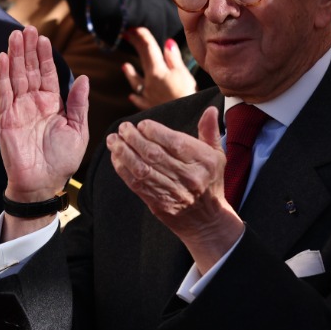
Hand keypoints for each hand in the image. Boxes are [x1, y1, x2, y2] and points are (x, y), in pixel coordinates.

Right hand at [0, 27, 89, 237]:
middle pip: (31, 69)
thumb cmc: (61, 161)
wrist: (42, 184)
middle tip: (27, 28)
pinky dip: (2, 75)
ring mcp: (18, 108)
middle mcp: (34, 102)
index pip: (48, 73)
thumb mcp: (78, 130)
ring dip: (15, 55)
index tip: (43, 37)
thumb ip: (79, 104)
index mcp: (53, 104)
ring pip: (16, 76)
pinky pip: (3, 92)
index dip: (45, 56)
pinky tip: (3, 58)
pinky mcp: (5, 117)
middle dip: (29, 49)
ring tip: (15, 35)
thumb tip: (83, 78)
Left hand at [108, 106, 240, 273]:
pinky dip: (123, 169)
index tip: (142, 124)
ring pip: (142, 169)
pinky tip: (116, 156)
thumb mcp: (217, 156)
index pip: (175, 143)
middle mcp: (188, 176)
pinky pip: (136, 184)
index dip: (155, 132)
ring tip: (113, 140)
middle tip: (123, 128)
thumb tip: (210, 109)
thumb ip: (209, 131)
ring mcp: (172, 191)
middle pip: (155, 155)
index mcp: (203, 162)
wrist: (206, 221)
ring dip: (124, 153)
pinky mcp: (158, 203)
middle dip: (134, 139)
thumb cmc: (210, 181)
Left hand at [121, 27, 194, 108]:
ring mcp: (148, 97)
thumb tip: (167, 43)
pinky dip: (136, 97)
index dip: (142, 36)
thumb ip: (173, 59)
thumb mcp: (183, 74)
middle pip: (141, 60)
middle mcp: (149, 83)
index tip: (135, 27)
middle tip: (126, 34)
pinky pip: (140, 101)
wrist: (183, 123)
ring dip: (130, 73)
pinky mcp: (150, 109)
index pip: (149, 48)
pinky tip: (132, 96)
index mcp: (157, 71)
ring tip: (124, 66)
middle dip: (135, 45)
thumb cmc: (186, 97)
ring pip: (136, 82)